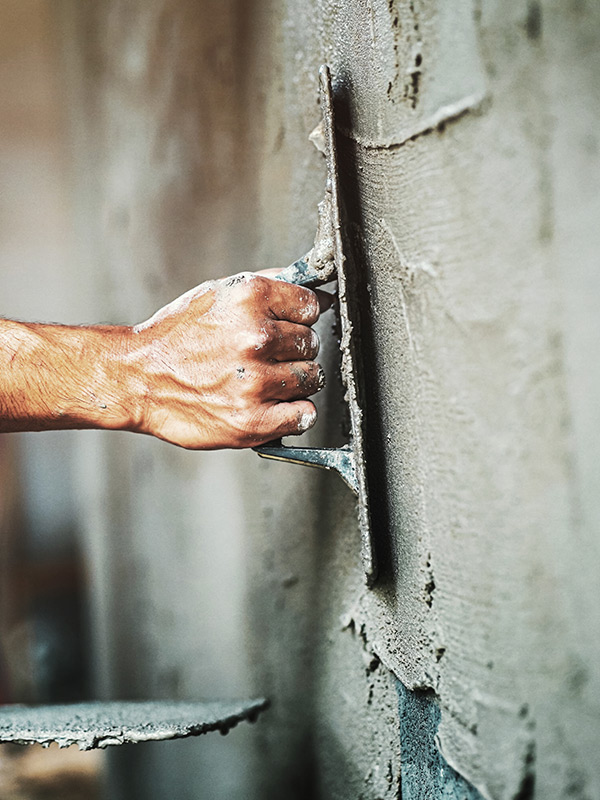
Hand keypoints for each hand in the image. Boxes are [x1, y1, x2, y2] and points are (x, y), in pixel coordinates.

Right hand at [127, 272, 330, 448]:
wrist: (137, 379)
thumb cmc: (176, 337)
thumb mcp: (217, 294)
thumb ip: (267, 287)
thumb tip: (316, 290)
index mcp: (250, 298)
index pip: (310, 305)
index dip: (299, 317)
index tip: (285, 326)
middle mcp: (256, 337)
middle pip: (311, 344)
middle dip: (292, 350)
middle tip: (263, 357)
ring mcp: (256, 381)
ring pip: (311, 379)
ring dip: (293, 382)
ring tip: (261, 380)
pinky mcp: (253, 420)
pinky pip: (304, 415)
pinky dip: (293, 413)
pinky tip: (270, 405)